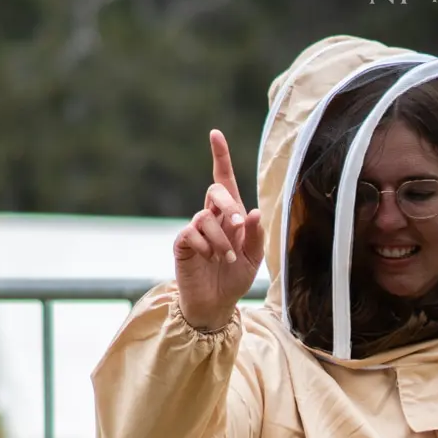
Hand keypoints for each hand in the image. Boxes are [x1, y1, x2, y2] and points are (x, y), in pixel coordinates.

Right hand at [173, 129, 264, 331]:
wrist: (216, 304)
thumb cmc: (235, 279)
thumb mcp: (253, 258)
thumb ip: (255, 236)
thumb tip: (254, 212)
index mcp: (231, 216)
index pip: (224, 180)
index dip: (220, 157)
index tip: (215, 134)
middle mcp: (212, 217)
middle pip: (215, 191)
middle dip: (229, 206)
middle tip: (239, 227)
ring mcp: (195, 229)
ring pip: (205, 216)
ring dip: (221, 239)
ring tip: (225, 259)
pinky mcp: (182, 243)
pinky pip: (190, 233)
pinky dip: (204, 246)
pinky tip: (209, 259)